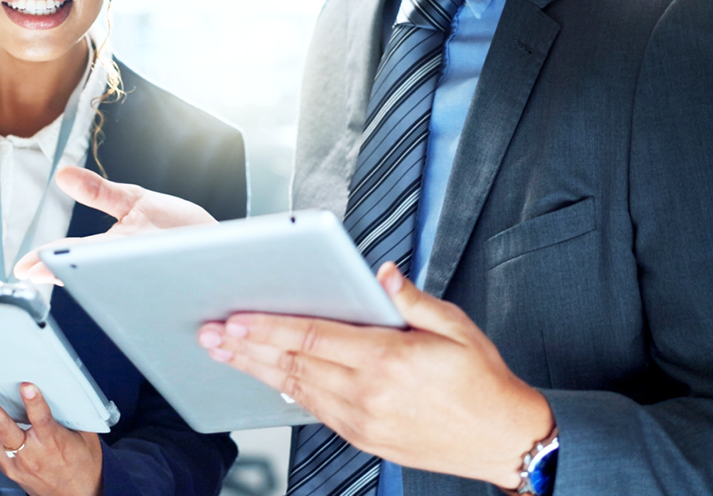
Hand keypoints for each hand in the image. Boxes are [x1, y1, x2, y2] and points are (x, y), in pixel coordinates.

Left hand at [0, 378, 101, 495]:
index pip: (43, 421)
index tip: (26, 387)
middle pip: (2, 427)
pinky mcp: (4, 466)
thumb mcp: (85, 436)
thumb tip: (63, 384)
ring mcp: (12, 462)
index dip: (34, 404)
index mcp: (53, 443)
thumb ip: (70, 412)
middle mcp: (29, 453)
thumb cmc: (82, 467)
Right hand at [13, 167, 216, 283]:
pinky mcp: (182, 286)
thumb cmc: (174, 228)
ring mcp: (154, 278)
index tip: (24, 268)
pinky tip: (145, 288)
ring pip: (125, 285)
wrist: (222, 249)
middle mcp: (130, 267)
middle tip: (45, 273)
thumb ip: (99, 191)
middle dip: (72, 272)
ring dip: (108, 282)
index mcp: (113, 248)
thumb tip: (62, 175)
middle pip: (94, 271)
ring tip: (81, 274)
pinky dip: (155, 295)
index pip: (72, 254)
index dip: (47, 261)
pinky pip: (166, 292)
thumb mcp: (133, 201)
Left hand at [197, 263, 551, 489]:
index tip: (237, 318)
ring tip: (226, 354)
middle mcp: (369, 394)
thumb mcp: (457, 328)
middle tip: (210, 335)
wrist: (502, 440)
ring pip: (297, 390)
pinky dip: (288, 391)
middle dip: (247, 348)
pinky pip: (315, 410)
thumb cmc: (482, 382)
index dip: (269, 326)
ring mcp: (363, 421)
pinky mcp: (364, 438)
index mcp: (387, 360)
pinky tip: (269, 378)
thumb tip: (382, 273)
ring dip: (257, 370)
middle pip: (293, 365)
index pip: (313, 337)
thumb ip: (412, 300)